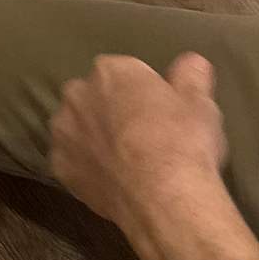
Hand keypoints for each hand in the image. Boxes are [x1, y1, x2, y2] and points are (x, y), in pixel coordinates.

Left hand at [49, 51, 224, 224]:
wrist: (163, 197)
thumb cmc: (183, 142)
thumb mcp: (200, 104)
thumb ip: (191, 77)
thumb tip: (192, 62)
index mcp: (110, 71)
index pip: (123, 73)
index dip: (142, 94)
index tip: (158, 113)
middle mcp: (77, 94)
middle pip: (93, 97)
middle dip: (110, 111)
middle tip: (141, 137)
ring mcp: (63, 131)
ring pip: (77, 128)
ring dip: (92, 138)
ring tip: (124, 162)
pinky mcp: (58, 166)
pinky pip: (72, 162)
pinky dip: (86, 169)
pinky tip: (110, 181)